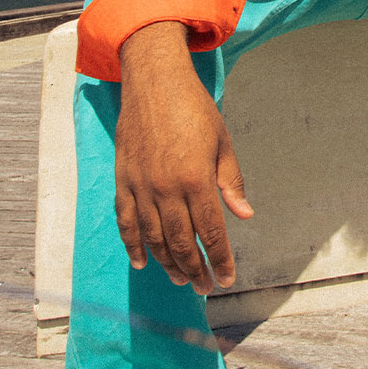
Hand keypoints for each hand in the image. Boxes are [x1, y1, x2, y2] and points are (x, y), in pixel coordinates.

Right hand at [114, 22, 252, 291]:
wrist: (154, 81)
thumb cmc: (194, 108)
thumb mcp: (223, 143)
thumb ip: (231, 182)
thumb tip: (244, 215)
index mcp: (197, 178)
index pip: (211, 231)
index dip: (220, 259)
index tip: (227, 278)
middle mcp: (166, 187)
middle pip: (181, 242)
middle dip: (194, 269)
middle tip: (203, 287)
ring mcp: (141, 185)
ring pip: (153, 237)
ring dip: (167, 263)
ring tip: (180, 278)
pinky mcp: (123, 180)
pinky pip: (126, 221)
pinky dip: (133, 245)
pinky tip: (143, 262)